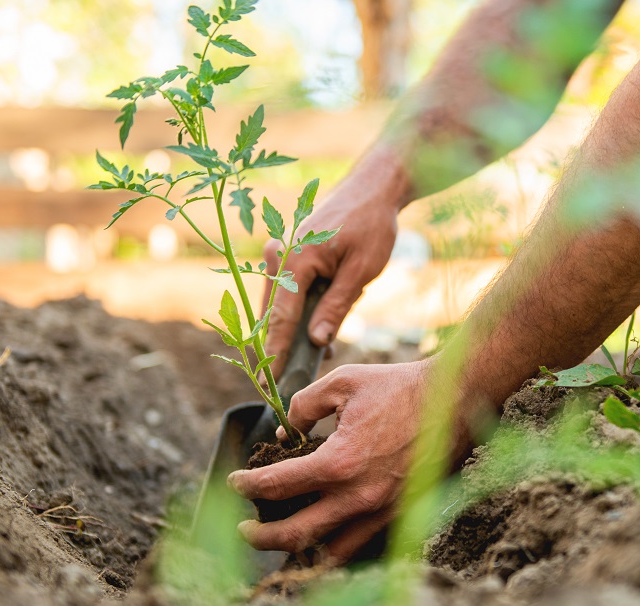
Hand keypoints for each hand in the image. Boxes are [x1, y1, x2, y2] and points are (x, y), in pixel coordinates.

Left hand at [227, 360, 439, 563]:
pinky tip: (324, 534)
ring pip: (329, 553)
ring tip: (282, 539)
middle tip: (245, 528)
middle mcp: (359, 497)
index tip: (236, 480)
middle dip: (261, 536)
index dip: (247, 484)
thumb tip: (285, 432)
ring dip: (298, 550)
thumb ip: (303, 405)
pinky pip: (361, 545)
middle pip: (294, 535)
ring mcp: (382, 512)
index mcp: (339, 463)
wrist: (456, 399)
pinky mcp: (400, 515)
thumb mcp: (343, 382)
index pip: (276, 485)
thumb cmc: (400, 386)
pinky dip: (336, 546)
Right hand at [262, 174, 402, 375]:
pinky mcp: (287, 254)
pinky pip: (287, 291)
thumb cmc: (371, 226)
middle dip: (283, 346)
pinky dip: (299, 312)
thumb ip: (337, 307)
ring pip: (280, 305)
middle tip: (291, 377)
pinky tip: (320, 329)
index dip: (275, 353)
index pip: (280, 318)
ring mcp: (279, 253)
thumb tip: (315, 341)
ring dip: (294, 329)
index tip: (267, 383)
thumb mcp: (360, 271)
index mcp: (294, 259)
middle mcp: (277, 255)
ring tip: (317, 352)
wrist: (373, 188)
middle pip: (274, 313)